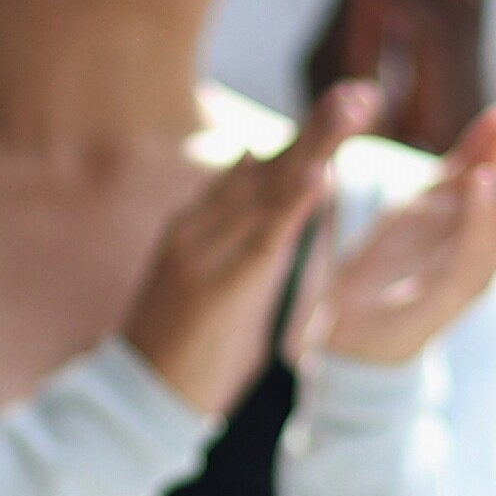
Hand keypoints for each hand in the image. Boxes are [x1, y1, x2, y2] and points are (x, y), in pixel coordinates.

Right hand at [117, 82, 371, 414]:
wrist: (134, 402)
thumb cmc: (183, 349)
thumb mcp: (220, 284)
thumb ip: (250, 243)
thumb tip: (277, 198)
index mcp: (200, 224)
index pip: (262, 168)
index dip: (308, 134)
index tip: (351, 101)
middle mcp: (199, 228)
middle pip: (269, 167)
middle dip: (318, 129)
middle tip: (361, 93)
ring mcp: (203, 254)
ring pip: (268, 191)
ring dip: (314, 148)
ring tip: (351, 110)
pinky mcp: (215, 289)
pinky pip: (262, 241)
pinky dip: (292, 206)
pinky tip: (320, 175)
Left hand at [313, 62, 495, 367]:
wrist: (347, 341)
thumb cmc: (395, 270)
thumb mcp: (428, 203)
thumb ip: (471, 162)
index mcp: (491, 226)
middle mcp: (491, 252)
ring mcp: (467, 280)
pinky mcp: (433, 304)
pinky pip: (464, 261)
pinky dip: (475, 221)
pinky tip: (479, 182)